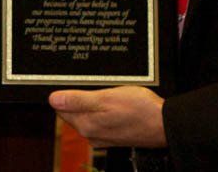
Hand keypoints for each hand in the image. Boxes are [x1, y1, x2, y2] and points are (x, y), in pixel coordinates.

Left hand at [49, 86, 165, 148]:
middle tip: (91, 83)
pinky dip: (103, 109)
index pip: (62, 108)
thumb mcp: (106, 98)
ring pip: (88, 115)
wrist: (163, 125)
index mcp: (85, 124)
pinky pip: (101, 119)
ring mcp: (102, 136)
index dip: (65, 92)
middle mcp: (91, 133)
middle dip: (78, 97)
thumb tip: (54, 99)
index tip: (73, 81)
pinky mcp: (114, 135)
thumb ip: (78, 100)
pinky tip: (114, 101)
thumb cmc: (139, 110)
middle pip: (74, 112)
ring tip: (105, 89)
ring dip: (92, 102)